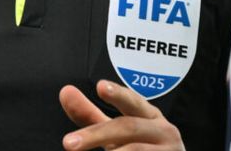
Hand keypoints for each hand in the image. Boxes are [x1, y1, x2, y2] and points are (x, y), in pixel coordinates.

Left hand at [59, 80, 184, 150]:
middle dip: (97, 134)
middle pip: (129, 127)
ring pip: (136, 150)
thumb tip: (65, 92)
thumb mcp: (116, 133)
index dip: (118, 94)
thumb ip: (91, 116)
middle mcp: (164, 131)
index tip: (101, 87)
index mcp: (150, 116)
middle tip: (68, 143)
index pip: (133, 102)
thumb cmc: (142, 149)